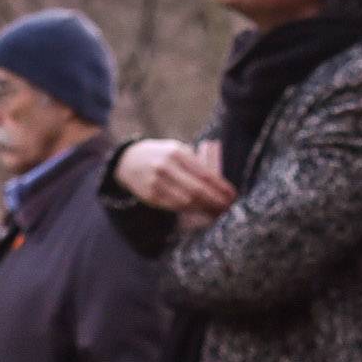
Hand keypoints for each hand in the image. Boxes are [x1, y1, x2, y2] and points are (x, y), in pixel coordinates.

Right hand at [115, 138, 235, 217]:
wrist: (129, 161)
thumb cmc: (164, 155)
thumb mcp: (180, 150)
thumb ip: (200, 162)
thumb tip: (222, 182)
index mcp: (176, 153)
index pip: (205, 174)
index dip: (221, 187)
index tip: (233, 195)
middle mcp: (165, 168)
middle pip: (197, 190)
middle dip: (216, 201)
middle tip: (228, 207)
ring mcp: (156, 183)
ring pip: (187, 201)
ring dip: (206, 209)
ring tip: (219, 211)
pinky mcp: (151, 196)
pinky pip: (176, 206)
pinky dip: (192, 211)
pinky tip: (202, 212)